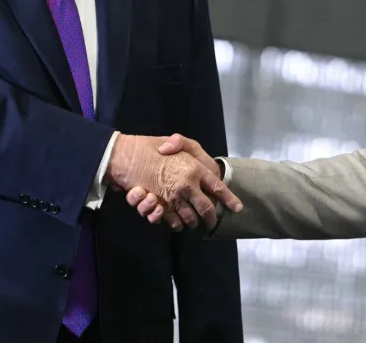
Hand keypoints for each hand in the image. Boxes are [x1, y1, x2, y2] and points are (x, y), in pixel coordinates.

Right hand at [107, 134, 240, 229]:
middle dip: (212, 219)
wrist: (128, 156)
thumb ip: (187, 145)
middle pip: (207, 209)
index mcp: (196, 169)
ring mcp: (174, 198)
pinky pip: (173, 222)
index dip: (229, 199)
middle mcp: (188, 185)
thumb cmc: (153, 146)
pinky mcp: (160, 207)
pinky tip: (180, 223)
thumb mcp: (176, 140)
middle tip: (214, 223)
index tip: (237, 208)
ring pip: (191, 218)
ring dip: (195, 223)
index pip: (218, 188)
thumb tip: (196, 162)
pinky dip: (177, 224)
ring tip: (197, 223)